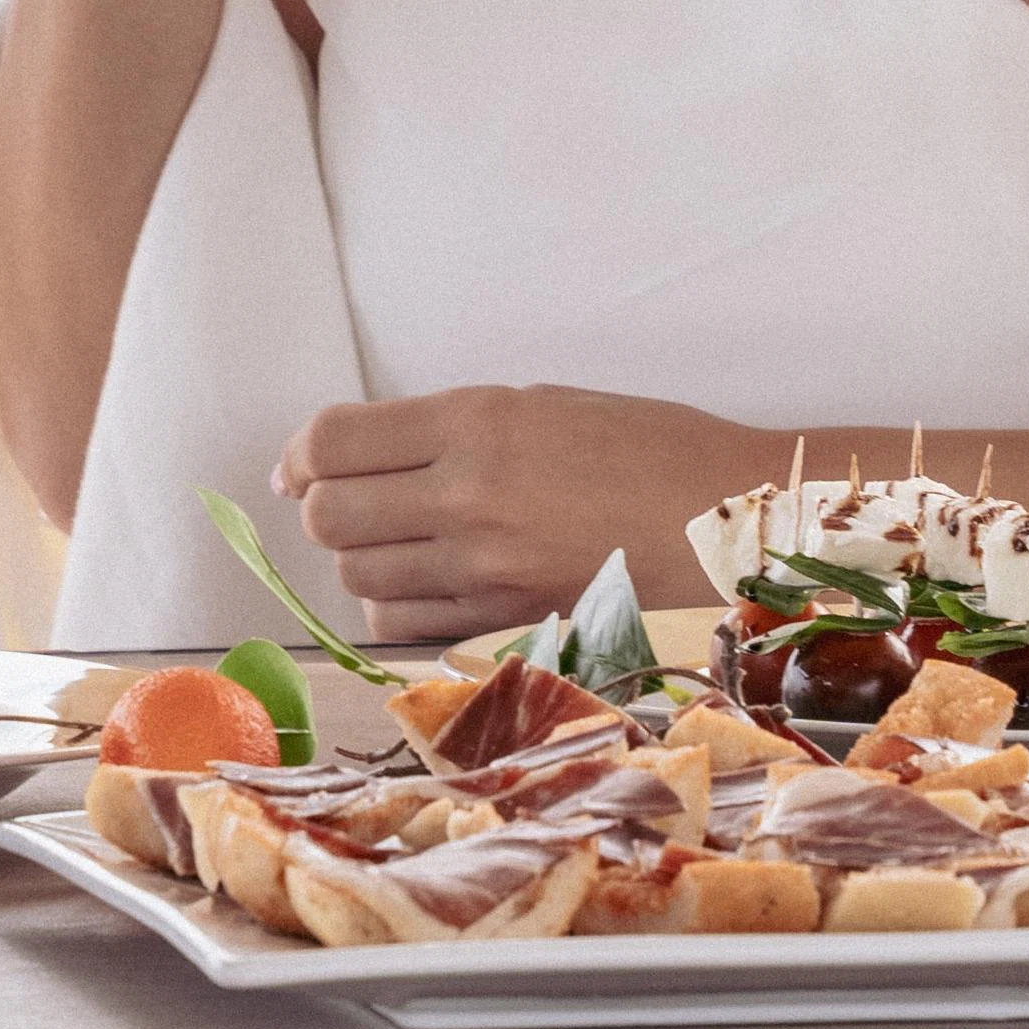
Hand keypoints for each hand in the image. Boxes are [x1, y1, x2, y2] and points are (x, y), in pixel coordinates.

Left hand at [274, 386, 769, 648]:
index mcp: (479, 422)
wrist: (728, 523)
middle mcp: (469, 495)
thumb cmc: (651, 451)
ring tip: (404, 539)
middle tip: (353, 498)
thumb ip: (452, 428)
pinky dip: (396, 603)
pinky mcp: (500, 622)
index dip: (303, 452)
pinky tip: (428, 582)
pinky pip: (401, 623)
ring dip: (364, 557)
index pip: (336, 440)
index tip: (301, 462)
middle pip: (332, 514)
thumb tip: (365, 451)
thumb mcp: (544, 405)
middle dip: (327, 505)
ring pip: (358, 574)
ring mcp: (483, 569)